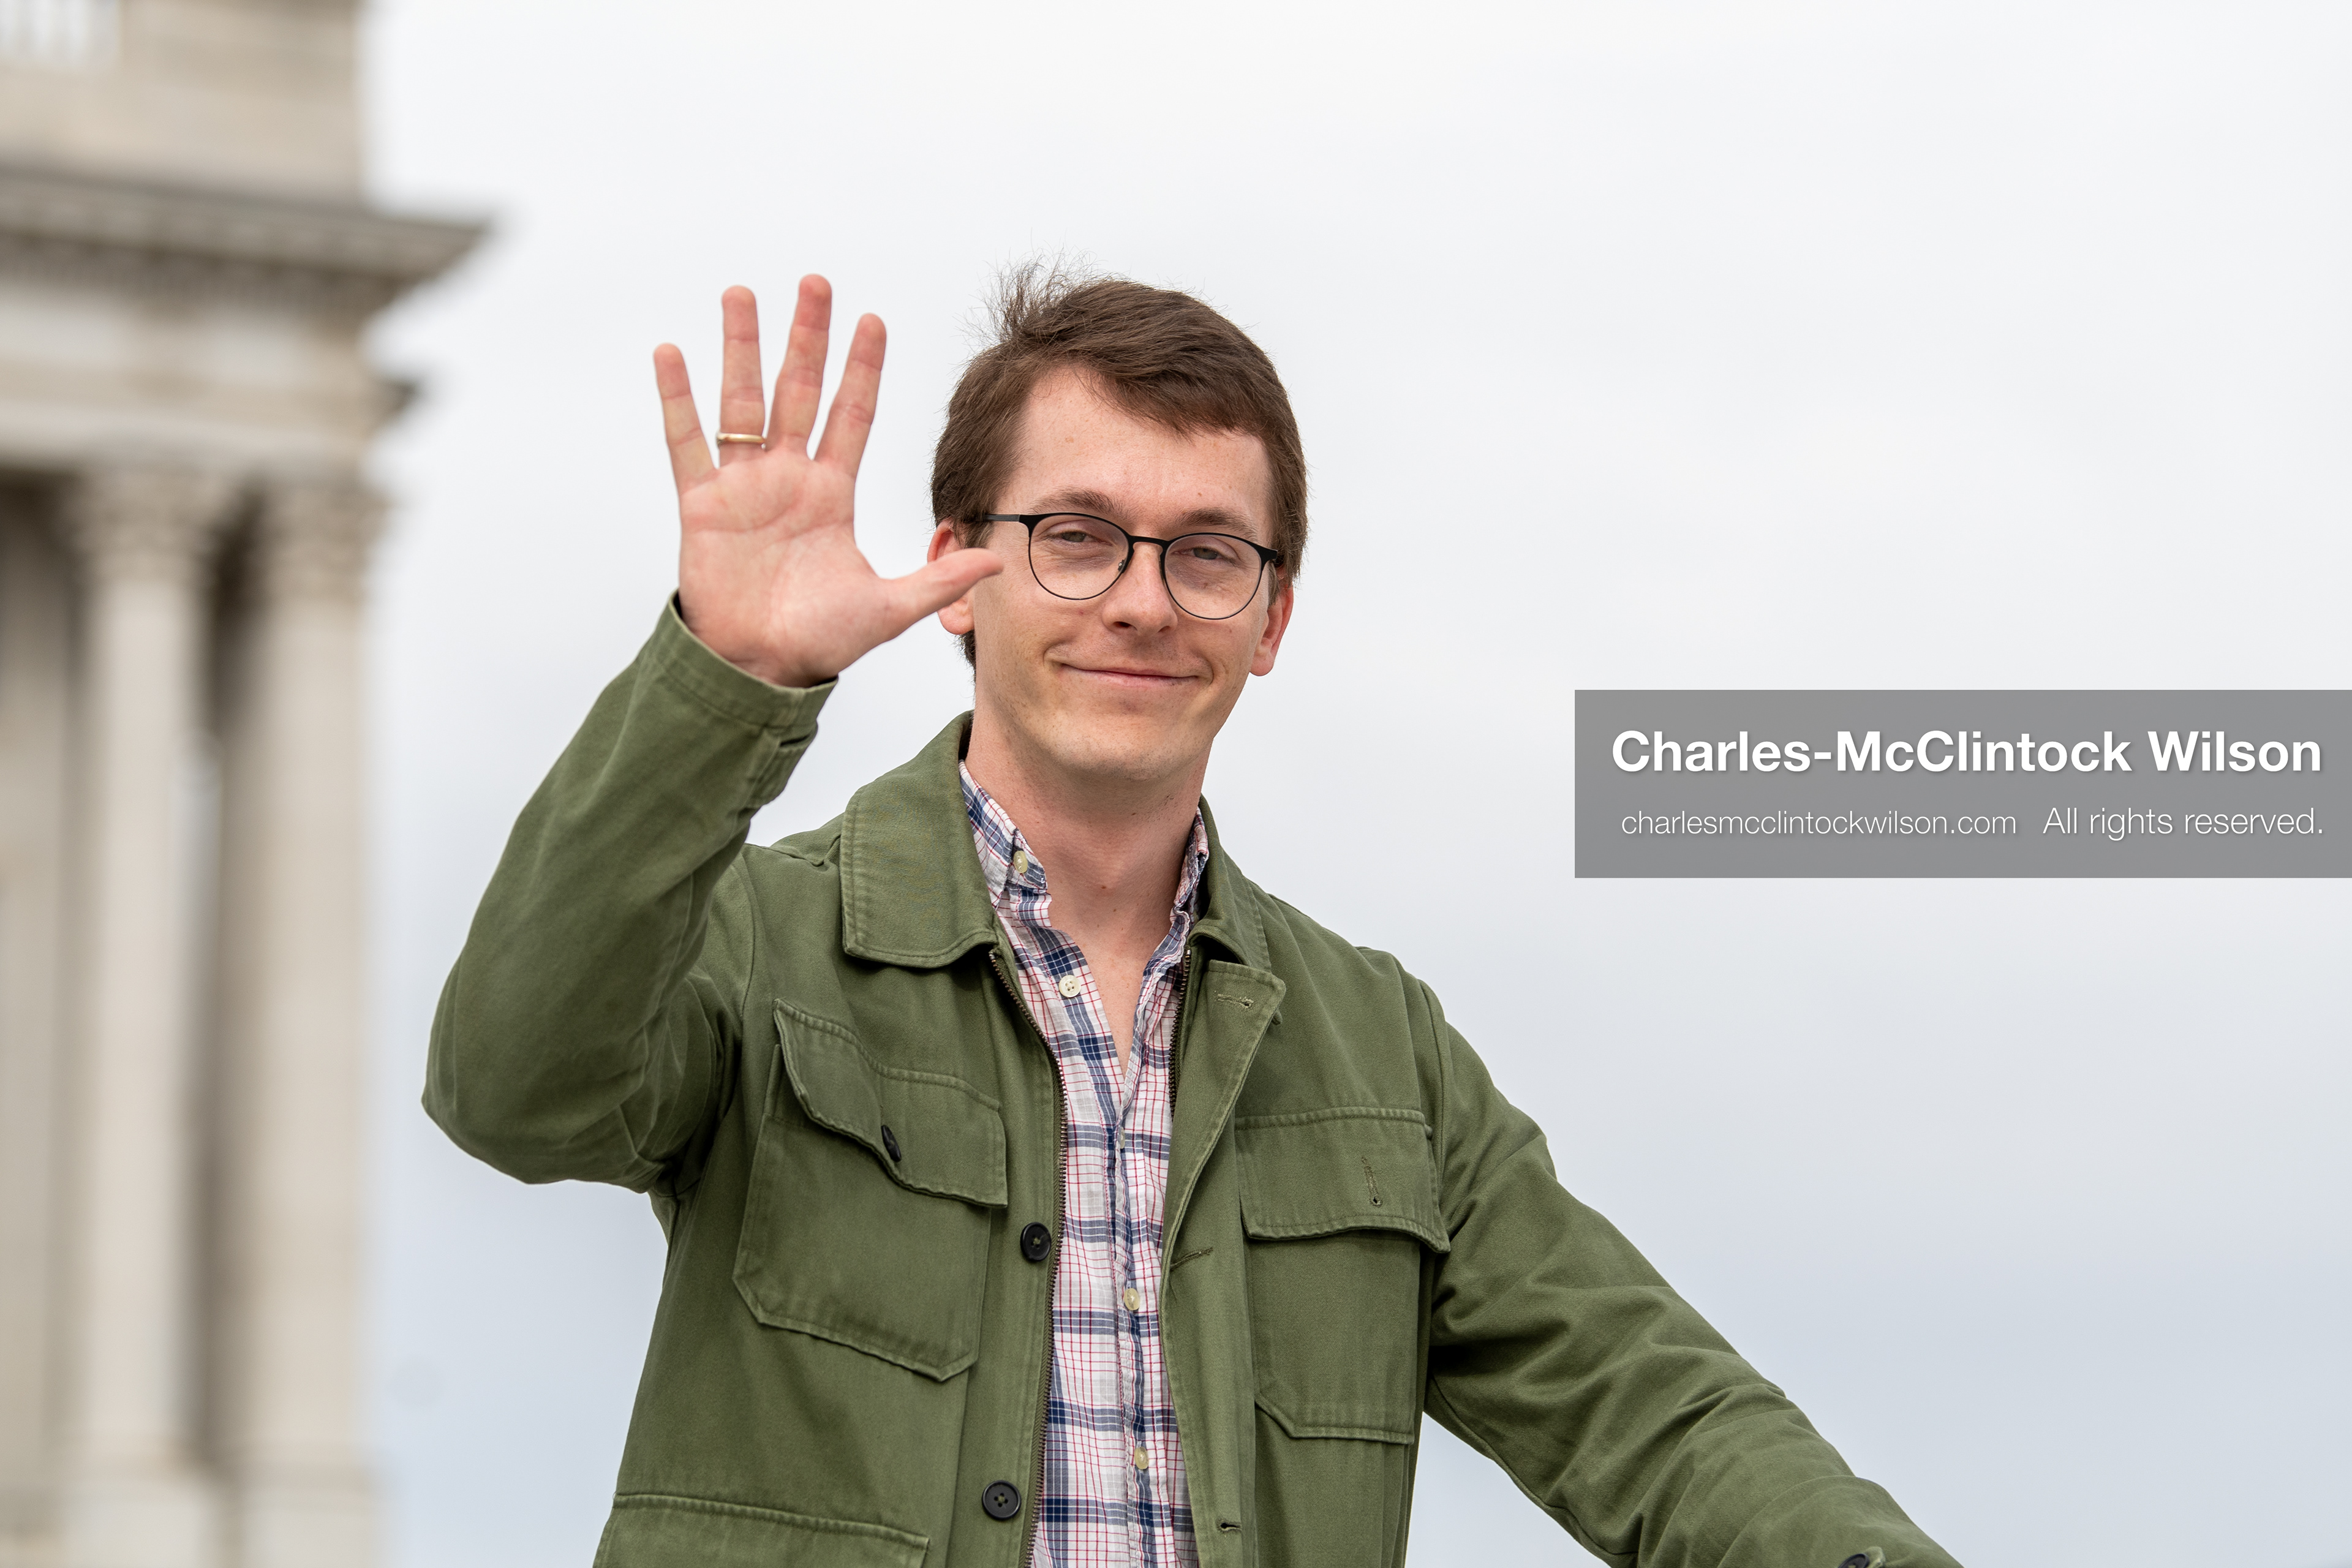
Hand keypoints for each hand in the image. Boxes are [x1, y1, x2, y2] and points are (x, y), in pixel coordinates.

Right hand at [656, 278, 1002, 687]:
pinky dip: (677, 399)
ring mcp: (742, 486)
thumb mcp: (888, 608)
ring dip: (742, 347)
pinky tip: (672, 352)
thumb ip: (938, 579)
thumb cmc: (819, 640)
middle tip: (815, 282)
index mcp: (831, 493)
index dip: (862, 369)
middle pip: (799, 391)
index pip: (851, 415)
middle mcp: (788, 478)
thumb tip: (998, 557)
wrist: (759, 670)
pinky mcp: (702, 504)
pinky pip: (686, 442)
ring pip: (742, 401)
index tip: (872, 320)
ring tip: (742, 292)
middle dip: (808, 337)